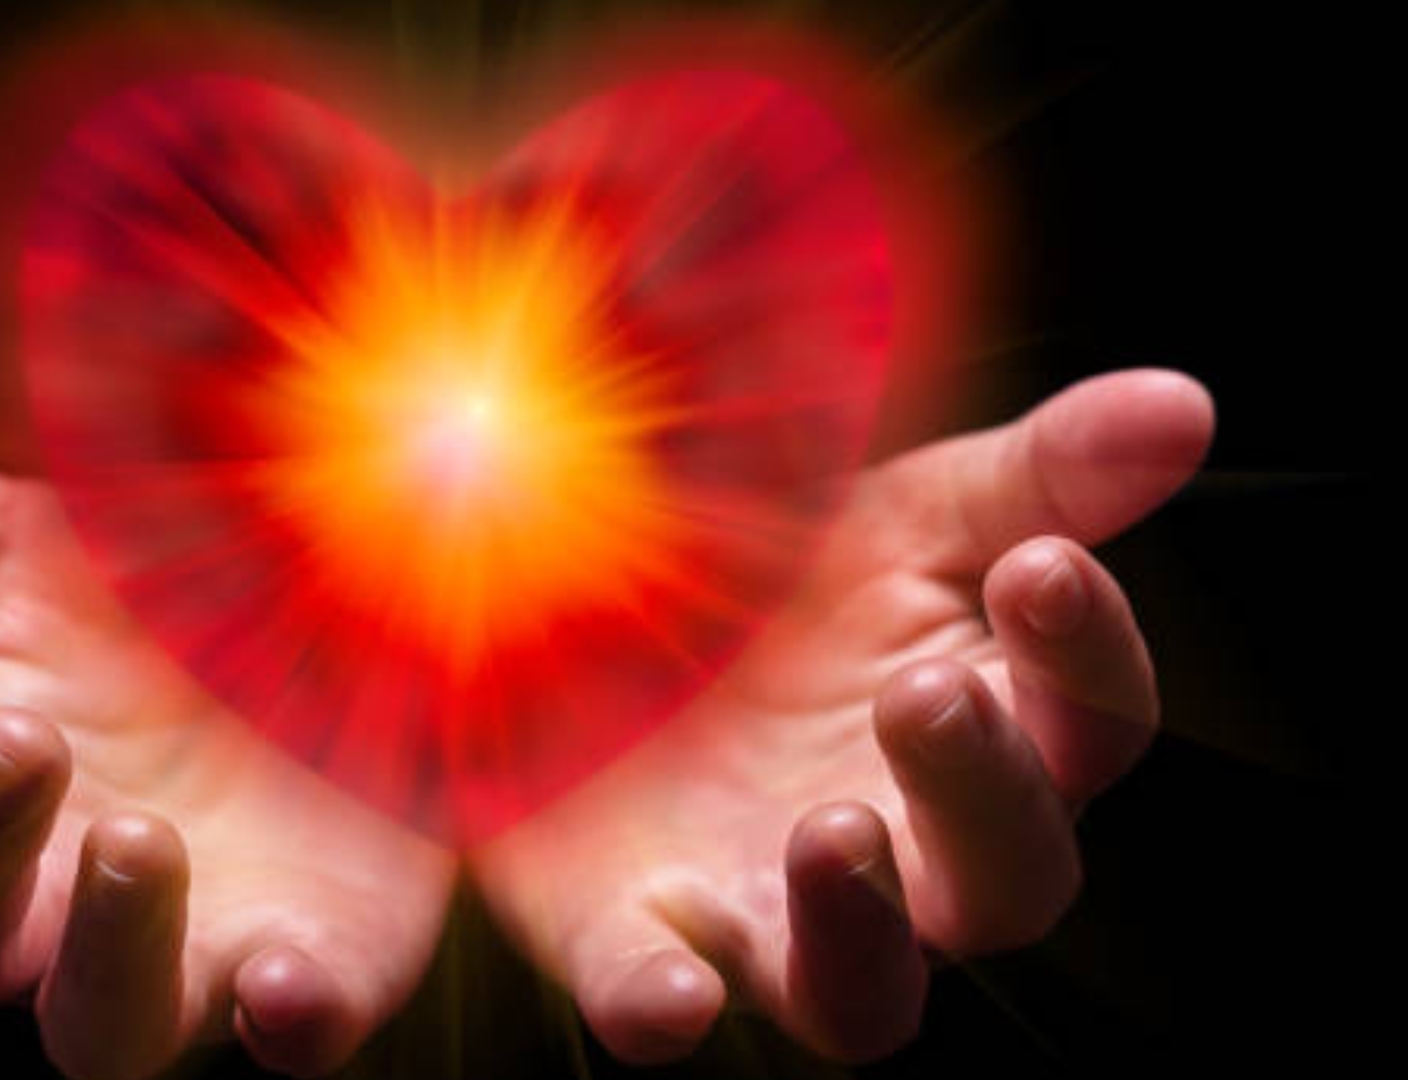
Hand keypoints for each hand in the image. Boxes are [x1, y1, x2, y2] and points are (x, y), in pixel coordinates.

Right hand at [0, 419, 453, 1078]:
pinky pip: (293, 1033)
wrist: (319, 617)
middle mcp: (32, 884)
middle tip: (17, 737)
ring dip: (106, 949)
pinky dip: (293, 1018)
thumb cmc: (120, 590)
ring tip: (138, 839)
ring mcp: (169, 941)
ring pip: (95, 1023)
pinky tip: (291, 987)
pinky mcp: (303, 961)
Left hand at [471, 369, 1214, 1063]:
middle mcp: (908, 851)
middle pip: (1006, 875)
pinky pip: (657, 1000)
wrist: (599, 618)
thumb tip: (1182, 403)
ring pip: (866, 991)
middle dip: (982, 792)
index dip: (1083, 660)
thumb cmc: (790, 580)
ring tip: (835, 832)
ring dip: (861, 926)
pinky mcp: (639, 936)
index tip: (1038, 567)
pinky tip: (668, 991)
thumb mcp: (901, 516)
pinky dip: (663, 1002)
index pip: (1088, 727)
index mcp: (989, 733)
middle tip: (926, 692)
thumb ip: (1033, 477)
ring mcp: (774, 911)